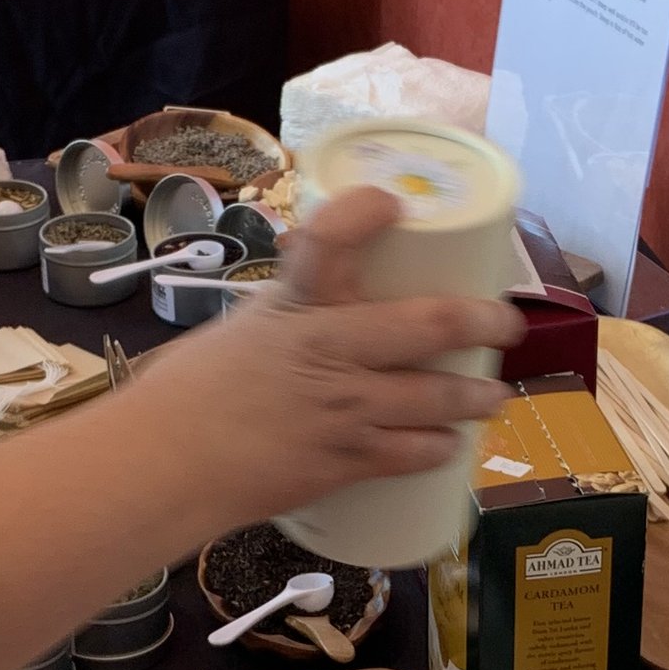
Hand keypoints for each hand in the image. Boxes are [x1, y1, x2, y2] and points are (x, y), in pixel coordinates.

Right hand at [139, 186, 523, 525]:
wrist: (163, 466)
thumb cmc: (185, 396)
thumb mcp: (239, 330)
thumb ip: (288, 315)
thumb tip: (319, 304)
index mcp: (294, 303)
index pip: (333, 236)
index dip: (369, 210)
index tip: (394, 203)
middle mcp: (329, 346)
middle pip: (430, 323)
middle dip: (484, 323)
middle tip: (505, 324)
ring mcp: (344, 406)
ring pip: (437, 397)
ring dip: (477, 398)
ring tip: (494, 397)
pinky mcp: (345, 460)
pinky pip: (413, 453)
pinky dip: (440, 448)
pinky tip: (450, 446)